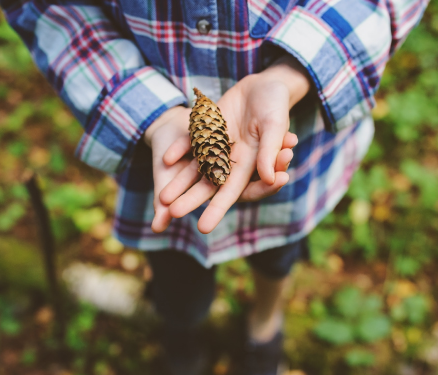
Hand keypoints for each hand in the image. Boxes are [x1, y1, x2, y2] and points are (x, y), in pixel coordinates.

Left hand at [146, 105, 295, 233]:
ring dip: (179, 181)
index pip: (231, 191)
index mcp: (250, 164)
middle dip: (191, 199)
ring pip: (195, 168)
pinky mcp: (207, 129)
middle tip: (173, 214)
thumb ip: (270, 150)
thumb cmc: (275, 105)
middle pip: (208, 184)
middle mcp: (230, 159)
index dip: (217, 209)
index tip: (203, 227)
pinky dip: (180, 150)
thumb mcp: (275, 125)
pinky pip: (190, 142)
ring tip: (162, 198)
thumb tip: (270, 177)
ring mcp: (216, 145)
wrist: (265, 84)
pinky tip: (166, 159)